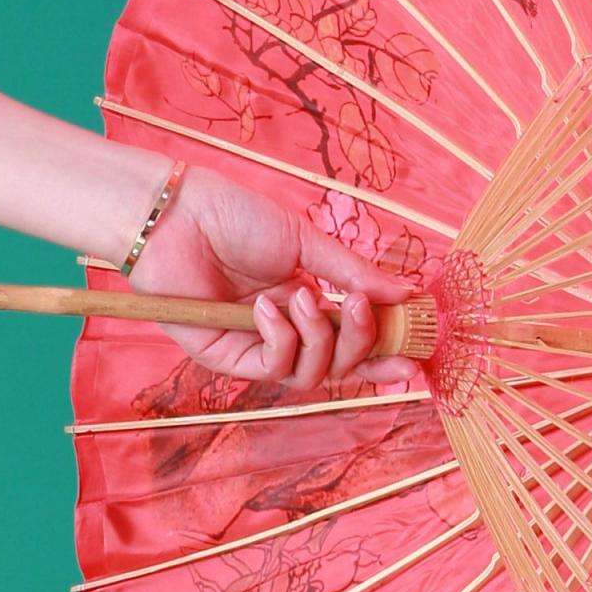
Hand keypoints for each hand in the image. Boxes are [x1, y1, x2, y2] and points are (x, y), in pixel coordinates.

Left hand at [132, 164, 423, 394]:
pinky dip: (283, 341)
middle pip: (338, 366)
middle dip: (361, 344)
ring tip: (303, 298)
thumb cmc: (234, 218)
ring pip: (310, 376)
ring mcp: (255, 347)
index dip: (383, 353)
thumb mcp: (306, 242)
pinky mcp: (226, 359)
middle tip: (361, 309)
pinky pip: (273, 369)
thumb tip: (405, 294)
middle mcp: (283, 330)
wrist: (178, 215)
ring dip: (320, 338)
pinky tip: (268, 308)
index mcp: (304, 302)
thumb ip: (353, 273)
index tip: (413, 354)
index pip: (350, 342)